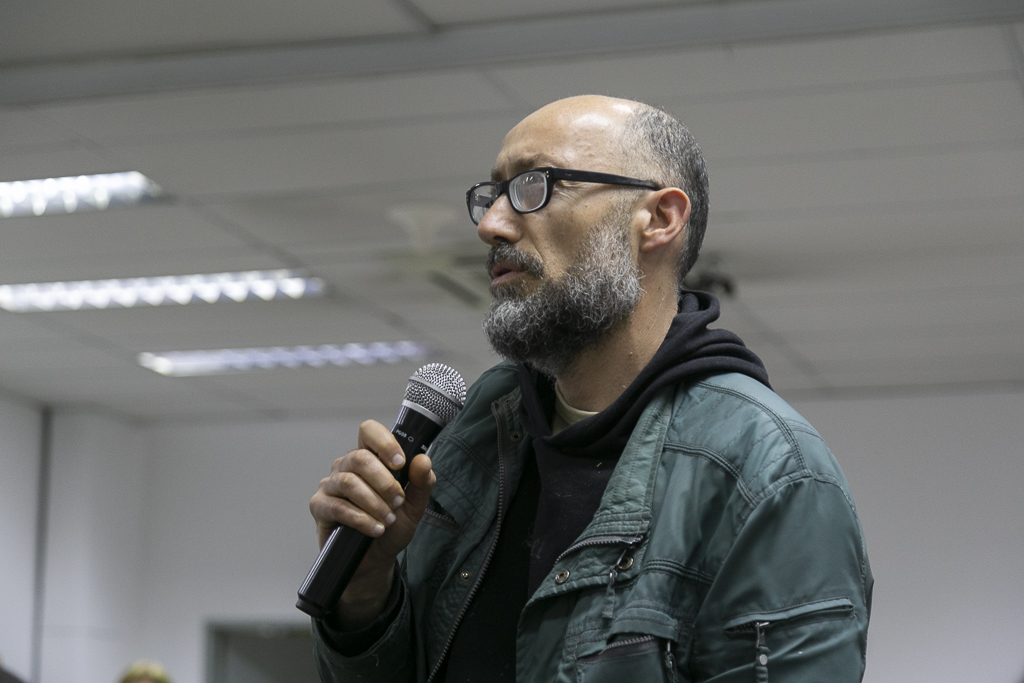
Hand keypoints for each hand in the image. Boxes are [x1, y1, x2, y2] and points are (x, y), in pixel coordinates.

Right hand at [309, 420, 435, 628]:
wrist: (375, 560)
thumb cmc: (392, 526)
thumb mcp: (414, 506)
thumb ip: (421, 483)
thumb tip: (423, 460)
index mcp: (369, 458)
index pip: (369, 432)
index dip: (384, 442)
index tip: (400, 463)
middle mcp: (346, 466)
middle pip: (359, 458)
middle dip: (384, 481)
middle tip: (398, 501)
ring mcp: (330, 485)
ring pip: (349, 482)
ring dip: (374, 502)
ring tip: (389, 519)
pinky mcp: (319, 506)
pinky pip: (337, 507)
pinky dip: (361, 519)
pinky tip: (375, 529)